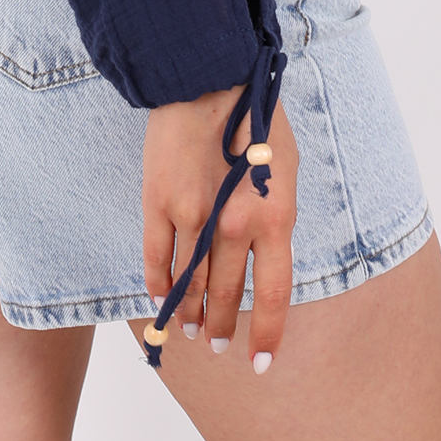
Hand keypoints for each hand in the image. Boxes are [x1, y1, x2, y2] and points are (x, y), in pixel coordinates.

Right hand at [141, 83, 298, 369]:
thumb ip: (274, 214)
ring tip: (191, 330)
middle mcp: (234, 225)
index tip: (259, 362)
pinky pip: (157, 256)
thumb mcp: (284, 169)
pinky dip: (158, 282)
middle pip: (227, 294)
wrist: (209, 78)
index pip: (273, 293)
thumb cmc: (256, 118)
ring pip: (190, 283)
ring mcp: (192, 216)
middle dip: (223, 326)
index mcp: (274, 217)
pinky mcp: (159, 202)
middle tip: (219, 344)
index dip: (266, 333)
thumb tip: (265, 251)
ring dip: (190, 313)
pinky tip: (159, 297)